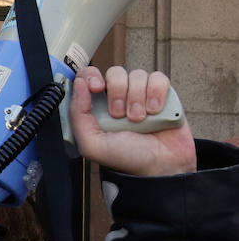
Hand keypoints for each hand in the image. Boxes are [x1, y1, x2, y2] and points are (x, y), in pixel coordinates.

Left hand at [68, 66, 196, 175]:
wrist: (160, 168)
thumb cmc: (126, 159)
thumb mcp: (92, 144)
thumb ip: (78, 115)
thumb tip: (79, 84)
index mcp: (97, 107)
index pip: (89, 77)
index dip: (92, 76)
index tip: (97, 88)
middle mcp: (118, 98)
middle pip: (115, 73)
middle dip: (118, 93)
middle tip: (120, 115)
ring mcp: (140, 95)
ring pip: (137, 75)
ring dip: (138, 97)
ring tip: (140, 120)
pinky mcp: (162, 94)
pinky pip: (158, 78)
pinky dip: (157, 93)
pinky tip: (156, 111)